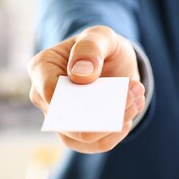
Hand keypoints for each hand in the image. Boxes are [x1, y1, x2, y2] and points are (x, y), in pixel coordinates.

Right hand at [27, 26, 145, 152]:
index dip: (73, 95)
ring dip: (115, 123)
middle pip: (67, 119)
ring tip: (136, 100)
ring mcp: (60, 120)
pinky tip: (131, 112)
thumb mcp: (100, 35)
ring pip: (84, 136)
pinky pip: (97, 143)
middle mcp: (44, 98)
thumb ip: (90, 47)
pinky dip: (118, 130)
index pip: (48, 90)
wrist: (112, 64)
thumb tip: (80, 75)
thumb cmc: (100, 47)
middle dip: (102, 111)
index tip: (100, 82)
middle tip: (134, 92)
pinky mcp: (78, 136)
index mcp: (42, 68)